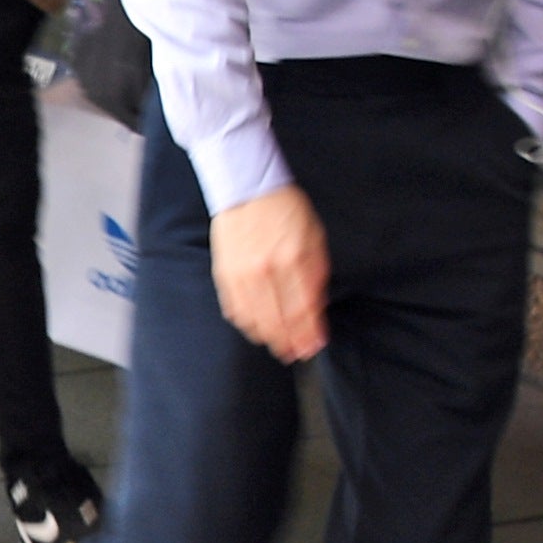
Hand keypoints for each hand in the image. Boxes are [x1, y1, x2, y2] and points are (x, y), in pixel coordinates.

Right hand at [211, 186, 329, 361]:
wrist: (248, 189)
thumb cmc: (285, 210)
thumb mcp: (315, 237)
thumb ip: (317, 273)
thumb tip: (317, 307)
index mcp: (294, 259)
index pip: (304, 309)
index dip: (310, 333)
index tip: (315, 345)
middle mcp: (267, 271)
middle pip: (280, 321)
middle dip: (291, 342)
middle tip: (298, 353)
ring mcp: (243, 275)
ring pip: (256, 321)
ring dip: (270, 338)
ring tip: (280, 347)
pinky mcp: (225, 276)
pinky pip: (236, 311)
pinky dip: (249, 325)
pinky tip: (259, 330)